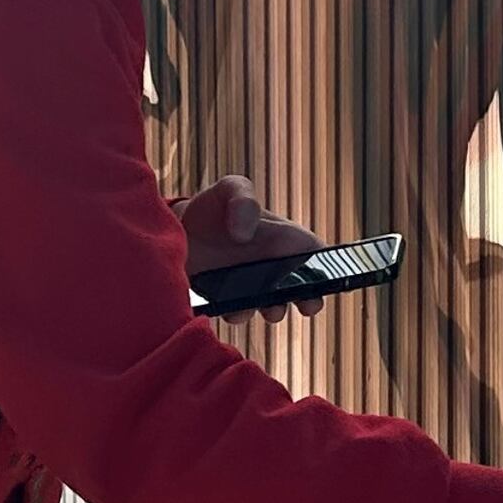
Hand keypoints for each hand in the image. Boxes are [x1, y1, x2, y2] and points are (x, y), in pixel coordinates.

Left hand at [172, 175, 332, 322]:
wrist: (175, 230)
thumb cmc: (210, 207)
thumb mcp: (229, 189)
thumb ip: (243, 200)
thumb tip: (245, 235)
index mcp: (280, 237)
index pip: (313, 253)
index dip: (327, 266)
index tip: (327, 278)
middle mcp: (270, 265)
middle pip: (301, 287)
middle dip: (309, 299)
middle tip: (306, 304)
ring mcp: (249, 286)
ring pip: (271, 306)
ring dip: (272, 310)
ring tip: (266, 306)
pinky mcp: (225, 301)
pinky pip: (238, 313)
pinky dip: (238, 314)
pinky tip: (230, 308)